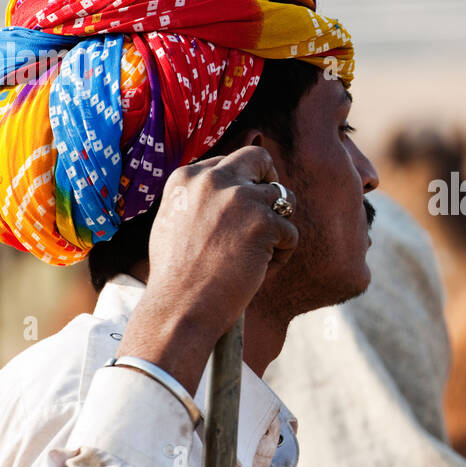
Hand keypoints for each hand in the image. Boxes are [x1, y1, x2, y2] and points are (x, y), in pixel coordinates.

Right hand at [115, 146, 298, 392]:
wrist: (180, 307)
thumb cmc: (176, 276)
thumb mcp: (175, 220)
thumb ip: (200, 198)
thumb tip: (230, 189)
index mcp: (187, 177)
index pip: (229, 162)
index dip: (242, 183)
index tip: (241, 209)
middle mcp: (214, 179)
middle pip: (259, 158)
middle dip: (270, 180)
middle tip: (269, 211)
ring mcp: (240, 198)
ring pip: (284, 197)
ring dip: (279, 225)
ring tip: (259, 253)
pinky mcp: (264, 222)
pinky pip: (290, 232)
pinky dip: (282, 254)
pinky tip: (260, 270)